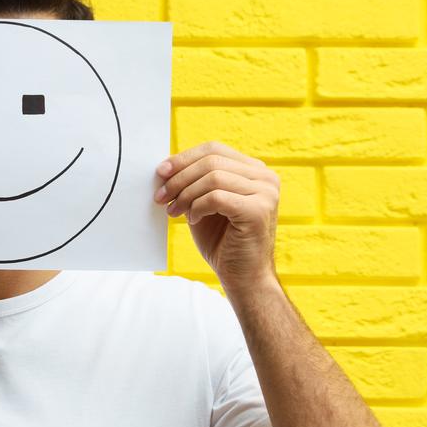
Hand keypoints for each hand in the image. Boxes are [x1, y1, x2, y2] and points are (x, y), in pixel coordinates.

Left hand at [154, 141, 279, 292]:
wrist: (243, 277)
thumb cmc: (222, 242)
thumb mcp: (205, 204)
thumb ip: (194, 182)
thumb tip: (165, 166)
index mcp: (255, 171)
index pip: (214, 149)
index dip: (184, 158)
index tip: (160, 173)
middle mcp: (265, 178)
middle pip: (212, 160)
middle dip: (180, 178)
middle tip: (161, 197)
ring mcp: (266, 193)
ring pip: (213, 177)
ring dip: (186, 194)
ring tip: (174, 212)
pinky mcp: (258, 210)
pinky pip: (217, 197)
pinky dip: (198, 207)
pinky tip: (193, 220)